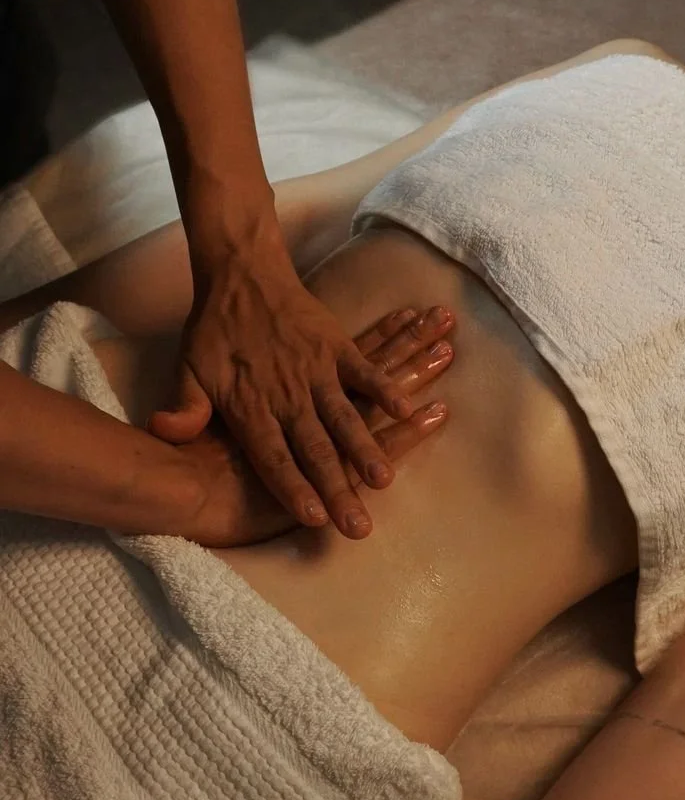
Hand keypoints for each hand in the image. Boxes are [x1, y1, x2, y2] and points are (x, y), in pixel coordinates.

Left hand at [148, 235, 455, 536]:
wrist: (240, 273)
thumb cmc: (214, 329)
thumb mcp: (188, 370)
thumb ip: (185, 408)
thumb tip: (162, 435)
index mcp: (250, 406)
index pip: (273, 458)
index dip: (294, 489)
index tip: (314, 520)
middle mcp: (286, 394)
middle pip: (314, 450)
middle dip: (337, 490)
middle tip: (357, 525)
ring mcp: (314, 369)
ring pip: (343, 417)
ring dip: (364, 449)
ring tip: (382, 480)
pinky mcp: (335, 345)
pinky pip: (364, 371)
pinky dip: (385, 389)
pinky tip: (407, 411)